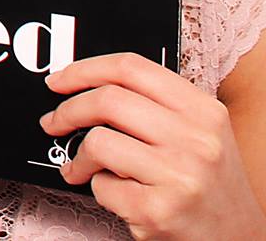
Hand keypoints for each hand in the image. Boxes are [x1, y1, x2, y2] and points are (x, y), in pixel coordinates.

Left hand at [45, 52, 265, 238]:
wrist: (238, 237)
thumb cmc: (209, 183)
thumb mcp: (199, 133)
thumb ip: (155, 105)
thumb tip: (86, 86)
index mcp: (204, 110)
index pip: (131, 68)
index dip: (84, 69)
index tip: (59, 80)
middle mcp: (196, 140)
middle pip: (107, 100)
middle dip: (67, 111)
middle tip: (53, 122)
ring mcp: (179, 176)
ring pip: (98, 142)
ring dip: (79, 157)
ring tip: (82, 167)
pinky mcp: (158, 211)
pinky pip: (102, 186)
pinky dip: (99, 189)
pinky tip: (116, 195)